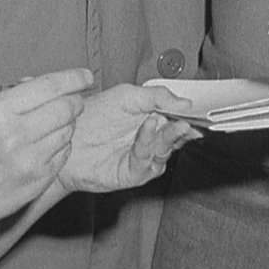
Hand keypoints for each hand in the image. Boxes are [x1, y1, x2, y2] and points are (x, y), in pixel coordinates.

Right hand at [0, 70, 92, 244]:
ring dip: (67, 125)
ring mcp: (29, 160)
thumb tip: (51, 84)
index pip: (50, 86)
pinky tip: (43, 148)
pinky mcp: (39, 180)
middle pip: (67, 108)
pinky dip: (61, 146)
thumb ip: (16, 98)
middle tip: (72, 102)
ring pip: (69, 131)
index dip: (74, 78)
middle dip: (75, 102)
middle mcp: (15, 134)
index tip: (86, 76)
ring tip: (48, 128)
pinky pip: (64, 154)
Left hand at [59, 84, 197, 191]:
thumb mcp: (127, 95)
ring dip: (170, 135)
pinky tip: (147, 128)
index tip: (202, 109)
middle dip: (186, 126)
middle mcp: (151, 139)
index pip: (180, 118)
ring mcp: (143, 157)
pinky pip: (148, 161)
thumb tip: (185, 102)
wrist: (66, 138)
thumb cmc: (92, 115)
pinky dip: (149, 143)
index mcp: (154, 118)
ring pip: (167, 150)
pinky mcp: (133, 173)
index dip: (192, 115)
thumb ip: (157, 96)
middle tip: (192, 118)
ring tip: (172, 122)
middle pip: (178, 136)